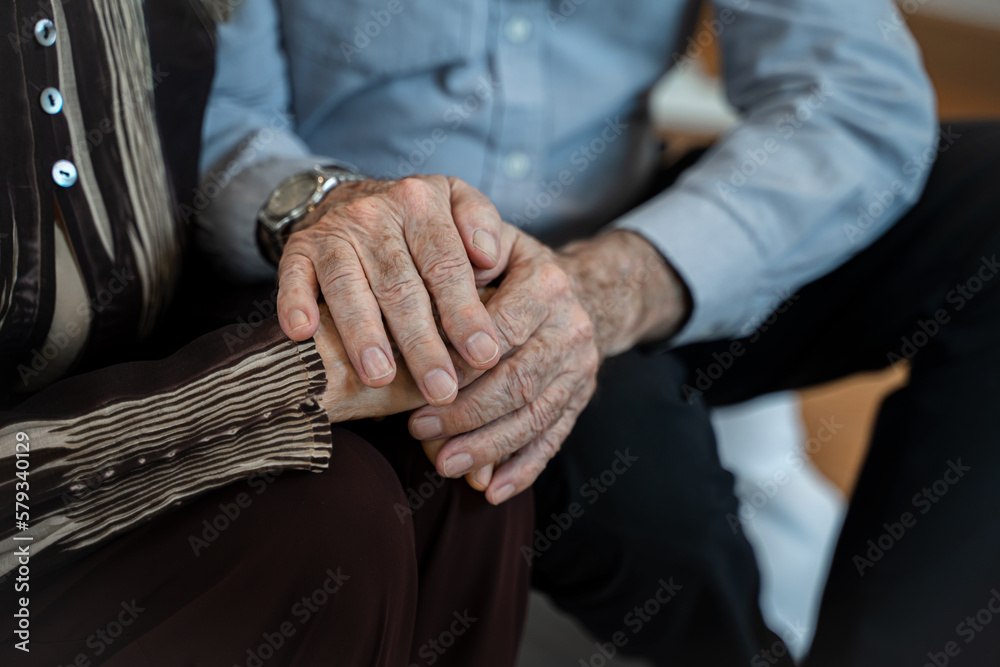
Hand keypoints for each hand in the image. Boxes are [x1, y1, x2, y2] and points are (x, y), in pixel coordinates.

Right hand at [276, 175, 509, 406]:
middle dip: (422, 343)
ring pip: (348, 286)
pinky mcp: (297, 249)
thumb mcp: (457, 203)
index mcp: (421, 203)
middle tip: (441, 388)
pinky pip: (293, 277)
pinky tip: (304, 333)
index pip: (446, 265)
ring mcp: (333, 232)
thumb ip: (483, 225)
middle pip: (401, 286)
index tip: (484, 354)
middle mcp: (375, 215)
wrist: (348, 196)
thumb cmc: (418, 220)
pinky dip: (295, 303)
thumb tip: (490, 259)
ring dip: (363, 334)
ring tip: (379, 377)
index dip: (465, 312)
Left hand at [409, 229, 689, 503]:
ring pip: (534, 416)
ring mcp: (580, 368)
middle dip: (467, 413)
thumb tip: (446, 277)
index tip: (418, 384)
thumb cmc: (515, 266)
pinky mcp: (581, 399)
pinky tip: (492, 490)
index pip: (501, 330)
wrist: (583, 288)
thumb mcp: (496, 241)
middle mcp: (571, 327)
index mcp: (548, 285)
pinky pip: (554, 438)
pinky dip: (523, 468)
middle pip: (518, 380)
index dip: (460, 362)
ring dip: (489, 447)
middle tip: (418, 432)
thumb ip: (468, 247)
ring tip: (445, 465)